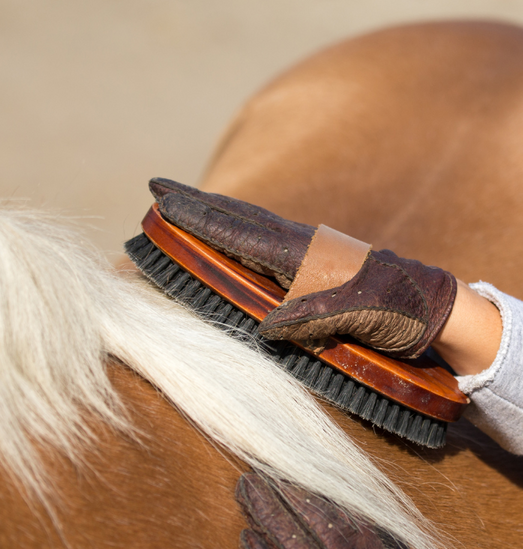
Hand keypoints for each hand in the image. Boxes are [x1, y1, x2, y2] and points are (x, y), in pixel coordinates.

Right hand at [150, 178, 455, 358]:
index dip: (197, 217)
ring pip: (247, 220)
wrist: (428, 301)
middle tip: (156, 185)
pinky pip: (261, 235)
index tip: (161, 200)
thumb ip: (313, 318)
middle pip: (236, 214)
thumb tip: (265, 327)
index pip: (237, 232)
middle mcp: (296, 242)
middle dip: (194, 200)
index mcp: (301, 253)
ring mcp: (302, 245)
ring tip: (182, 202)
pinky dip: (235, 226)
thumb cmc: (395, 309)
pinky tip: (229, 231)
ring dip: (212, 209)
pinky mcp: (308, 256)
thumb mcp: (358, 316)